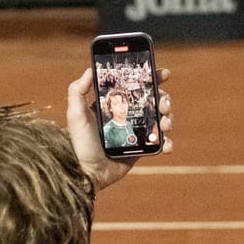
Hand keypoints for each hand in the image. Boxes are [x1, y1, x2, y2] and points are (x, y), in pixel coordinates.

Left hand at [67, 67, 171, 191]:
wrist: (86, 174)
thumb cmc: (78, 144)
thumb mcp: (75, 114)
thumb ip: (77, 91)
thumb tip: (90, 69)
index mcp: (112, 104)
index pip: (134, 85)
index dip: (150, 77)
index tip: (163, 73)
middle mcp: (126, 115)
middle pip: (153, 100)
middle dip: (164, 98)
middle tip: (163, 104)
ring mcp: (135, 132)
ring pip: (160, 119)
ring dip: (168, 118)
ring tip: (165, 124)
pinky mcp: (141, 148)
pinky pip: (160, 143)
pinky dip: (167, 142)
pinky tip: (166, 144)